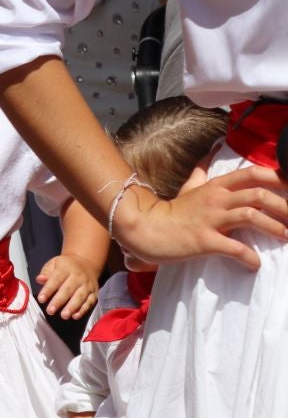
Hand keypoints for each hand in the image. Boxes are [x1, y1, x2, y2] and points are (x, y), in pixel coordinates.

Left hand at [36, 254, 99, 319]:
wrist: (87, 263)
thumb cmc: (66, 266)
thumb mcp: (54, 263)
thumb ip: (46, 272)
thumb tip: (40, 279)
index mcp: (66, 268)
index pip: (56, 279)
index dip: (48, 290)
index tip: (41, 299)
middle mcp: (78, 277)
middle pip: (68, 290)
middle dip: (59, 301)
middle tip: (50, 311)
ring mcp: (87, 285)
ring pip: (80, 297)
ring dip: (72, 307)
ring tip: (63, 316)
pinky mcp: (94, 293)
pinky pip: (90, 302)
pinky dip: (83, 310)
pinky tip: (75, 316)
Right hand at [112, 166, 287, 269]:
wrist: (144, 229)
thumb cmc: (170, 212)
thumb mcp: (188, 188)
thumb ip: (202, 173)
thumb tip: (210, 153)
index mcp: (216, 187)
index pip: (252, 174)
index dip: (277, 179)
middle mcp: (216, 199)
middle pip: (259, 195)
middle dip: (284, 207)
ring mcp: (210, 220)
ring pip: (251, 217)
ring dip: (275, 228)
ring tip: (286, 237)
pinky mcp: (204, 241)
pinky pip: (235, 248)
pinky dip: (250, 257)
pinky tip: (255, 263)